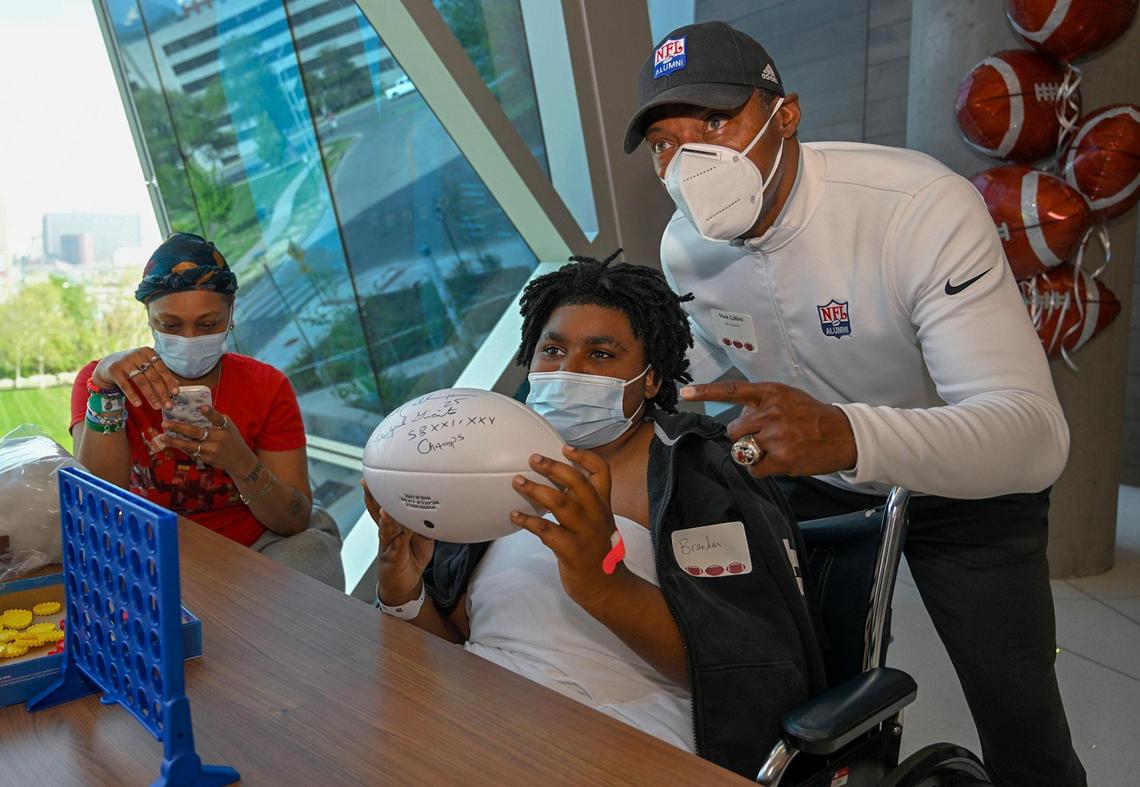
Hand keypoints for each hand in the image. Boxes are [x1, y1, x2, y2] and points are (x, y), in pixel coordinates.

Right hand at [93, 347, 178, 409]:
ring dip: (150, 396)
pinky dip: (132, 395)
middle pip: (153, 376)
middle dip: (162, 392)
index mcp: (148, 352)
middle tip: (168, 405)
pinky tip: (139, 404)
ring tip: (157, 407)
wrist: (107, 364)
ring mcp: (124, 361)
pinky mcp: (114, 369)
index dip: (169, 381)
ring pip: (141, 381)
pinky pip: (125, 385)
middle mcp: (137, 354)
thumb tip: (176, 385)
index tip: (176, 393)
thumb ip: (160, 374)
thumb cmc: (133, 366)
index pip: (162, 368)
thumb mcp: (146, 367)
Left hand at [161, 405, 254, 475]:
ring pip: (189, 445)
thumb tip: (198, 410)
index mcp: (225, 428)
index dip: (210, 413)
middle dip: (178, 428)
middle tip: (165, 424)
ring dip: (174, 441)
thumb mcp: (229, 427)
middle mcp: (218, 439)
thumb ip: (216, 420)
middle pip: (196, 432)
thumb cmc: (232, 439)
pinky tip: (172, 443)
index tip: (202, 408)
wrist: (240, 461)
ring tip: (163, 437)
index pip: (217, 419)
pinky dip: (182, 447)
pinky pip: (192, 452)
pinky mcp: (207, 459)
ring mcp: (211, 450)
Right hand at [362, 482, 434, 603]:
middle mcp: (387, 532)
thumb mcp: (421, 536)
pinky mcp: (392, 557)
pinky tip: (391, 524)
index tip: (374, 475)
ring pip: (384, 526)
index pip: (384, 504)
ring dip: (384, 514)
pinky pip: (394, 543)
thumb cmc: (410, 557)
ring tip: (383, 503)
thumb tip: (435, 507)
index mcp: (394, 525)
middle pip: (377, 511)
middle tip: (368, 481)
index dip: (379, 490)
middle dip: (373, 496)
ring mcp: (388, 544)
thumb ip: (424, 521)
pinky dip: (393, 534)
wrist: (404, 584)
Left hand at [510, 447, 625, 609]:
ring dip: (536, 490)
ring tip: (516, 481)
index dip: (584, 457)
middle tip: (532, 458)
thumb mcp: (597, 524)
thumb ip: (582, 505)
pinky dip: (528, 521)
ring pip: (561, 504)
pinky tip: (514, 515)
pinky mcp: (573, 552)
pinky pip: (548, 531)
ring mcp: (586, 534)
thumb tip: (554, 484)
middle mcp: (597, 515)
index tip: (564, 447)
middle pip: (578, 482)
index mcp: (603, 506)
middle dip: (554, 467)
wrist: (608, 589)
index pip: (602, 472)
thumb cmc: (596, 553)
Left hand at [680, 381, 856, 476]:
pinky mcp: (781, 459)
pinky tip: (777, 461)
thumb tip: (739, 416)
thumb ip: (761, 403)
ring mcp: (775, 437)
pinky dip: (760, 469)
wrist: (843, 435)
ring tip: (774, 448)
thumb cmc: (811, 416)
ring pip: (742, 451)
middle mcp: (770, 412)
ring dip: (752, 454)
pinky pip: (754, 469)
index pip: (732, 390)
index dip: (706, 391)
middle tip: (764, 437)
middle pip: (733, 430)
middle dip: (743, 436)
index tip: (686, 394)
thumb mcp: (787, 397)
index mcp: (770, 393)